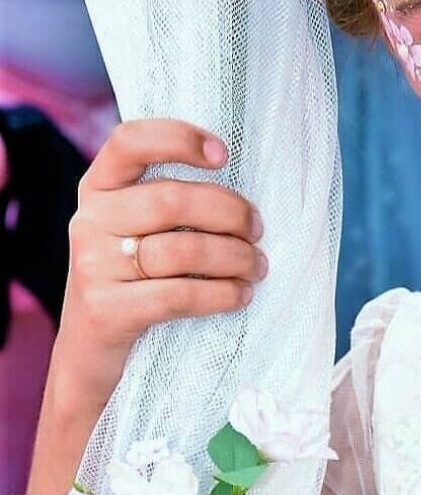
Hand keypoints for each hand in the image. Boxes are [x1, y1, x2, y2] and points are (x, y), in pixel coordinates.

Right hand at [57, 118, 266, 409]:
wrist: (93, 356)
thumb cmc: (139, 280)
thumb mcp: (142, 231)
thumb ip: (174, 202)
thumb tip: (248, 190)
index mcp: (100, 188)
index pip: (130, 141)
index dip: (179, 138)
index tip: (223, 155)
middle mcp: (88, 219)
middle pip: (173, 199)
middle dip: (231, 213)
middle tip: (258, 231)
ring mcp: (91, 265)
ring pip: (182, 249)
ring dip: (236, 258)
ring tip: (257, 267)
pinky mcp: (104, 310)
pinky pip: (179, 294)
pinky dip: (222, 294)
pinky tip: (241, 295)